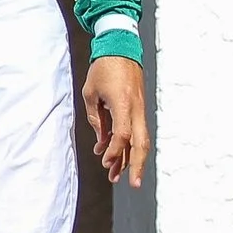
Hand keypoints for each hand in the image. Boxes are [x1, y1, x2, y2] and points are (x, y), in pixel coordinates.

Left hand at [83, 55, 148, 185]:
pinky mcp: (138, 108)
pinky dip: (128, 145)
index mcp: (123, 104)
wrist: (121, 49)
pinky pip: (136, 131)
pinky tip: (114, 155)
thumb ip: (96, 118)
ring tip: (118, 176)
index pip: (123, 135)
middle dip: (136, 165)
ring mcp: (140, 109)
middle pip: (141, 143)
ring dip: (131, 159)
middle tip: (131, 184)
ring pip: (141, 140)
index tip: (105, 161)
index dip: (115, 151)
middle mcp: (136, 109)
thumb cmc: (103, 68)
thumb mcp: (91, 93)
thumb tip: (102, 140)